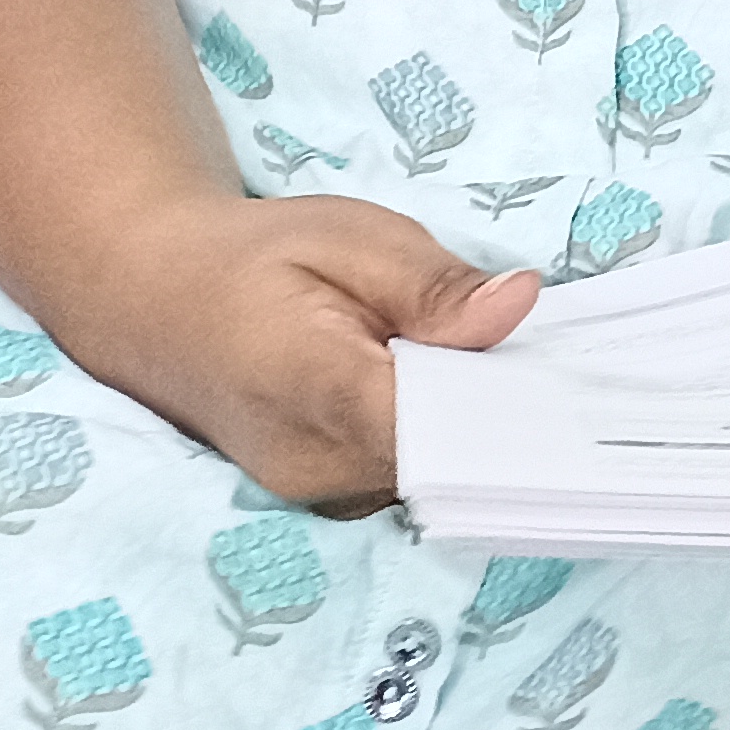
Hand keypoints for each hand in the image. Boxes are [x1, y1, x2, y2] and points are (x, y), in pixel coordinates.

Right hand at [42, 189, 539, 515]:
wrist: (158, 300)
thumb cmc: (257, 258)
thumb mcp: (352, 237)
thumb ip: (435, 286)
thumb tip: (521, 307)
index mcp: (312, 387)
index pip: (434, 429)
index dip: (509, 411)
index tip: (572, 381)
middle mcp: (311, 462)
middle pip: (443, 461)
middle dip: (502, 415)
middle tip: (565, 363)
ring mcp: (312, 489)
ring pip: (429, 474)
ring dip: (474, 429)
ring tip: (515, 367)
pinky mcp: (321, 492)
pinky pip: (405, 475)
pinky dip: (442, 438)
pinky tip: (465, 390)